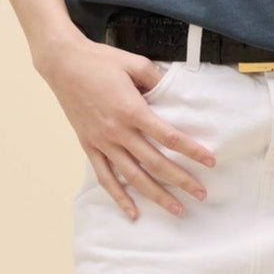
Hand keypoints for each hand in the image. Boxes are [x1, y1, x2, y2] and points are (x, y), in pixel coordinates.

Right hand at [34, 31, 215, 220]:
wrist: (63, 64)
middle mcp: (118, 132)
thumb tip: (174, 89)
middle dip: (181, 181)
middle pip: (155, 163)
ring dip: (156, 195)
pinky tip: (132, 212)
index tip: (210, 162)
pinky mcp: (89, 146)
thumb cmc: (100, 61)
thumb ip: (157, 78)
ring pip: (133, 177)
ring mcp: (102, 142)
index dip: (192, 151)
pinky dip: (119, 197)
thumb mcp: (134, 62)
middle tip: (201, 194)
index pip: (169, 137)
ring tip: (175, 209)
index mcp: (133, 110)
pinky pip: (105, 177)